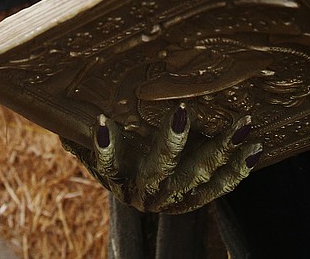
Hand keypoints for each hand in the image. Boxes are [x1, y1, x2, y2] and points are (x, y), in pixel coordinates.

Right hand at [63, 107, 260, 213]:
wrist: (138, 195)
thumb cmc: (113, 160)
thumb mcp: (90, 150)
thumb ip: (77, 134)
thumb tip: (52, 108)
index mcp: (118, 180)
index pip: (107, 164)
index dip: (105, 147)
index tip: (102, 124)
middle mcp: (146, 193)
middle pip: (161, 169)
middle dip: (173, 141)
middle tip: (184, 112)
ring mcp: (175, 200)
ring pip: (199, 178)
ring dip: (222, 151)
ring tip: (243, 125)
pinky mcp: (197, 201)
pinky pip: (222, 188)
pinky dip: (240, 169)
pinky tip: (257, 148)